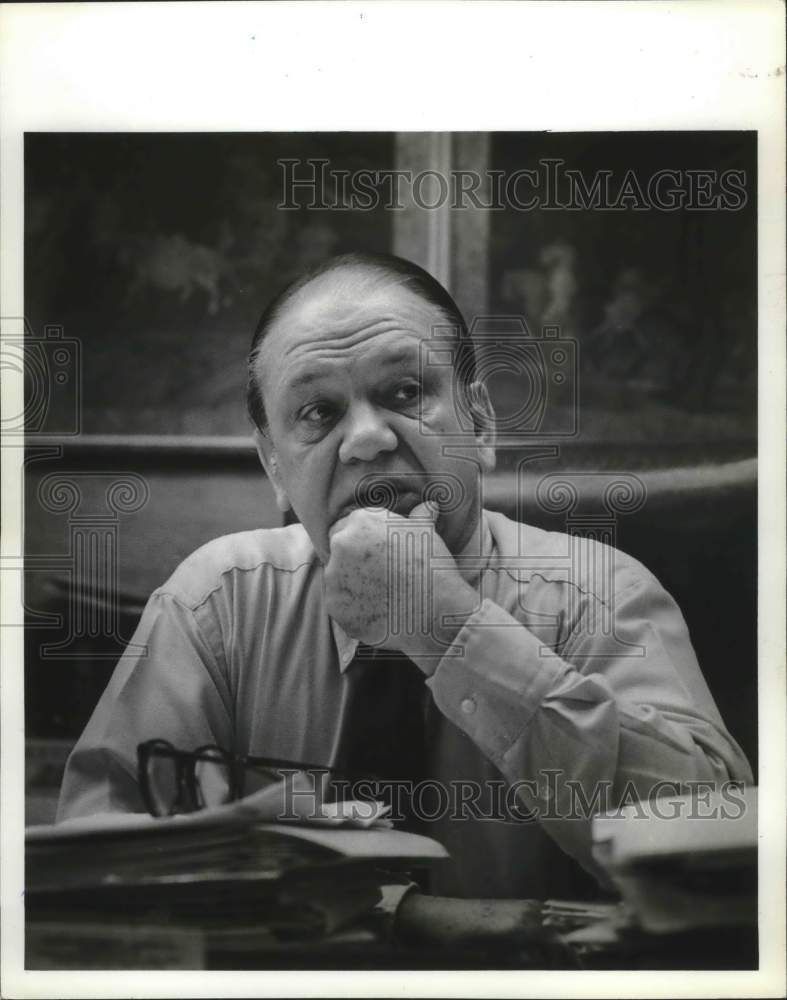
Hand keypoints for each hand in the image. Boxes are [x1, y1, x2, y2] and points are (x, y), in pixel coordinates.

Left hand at [324, 502, 477, 672]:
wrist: (435, 610)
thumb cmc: (433, 566)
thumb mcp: (428, 534)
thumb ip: (421, 516)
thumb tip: (429, 505)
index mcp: (360, 521)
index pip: (349, 525)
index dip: (364, 540)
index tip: (379, 553)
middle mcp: (341, 544)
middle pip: (340, 550)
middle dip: (354, 559)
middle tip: (380, 574)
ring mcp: (334, 576)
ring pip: (337, 577)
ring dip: (352, 583)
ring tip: (381, 595)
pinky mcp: (334, 605)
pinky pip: (340, 604)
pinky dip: (353, 608)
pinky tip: (376, 611)